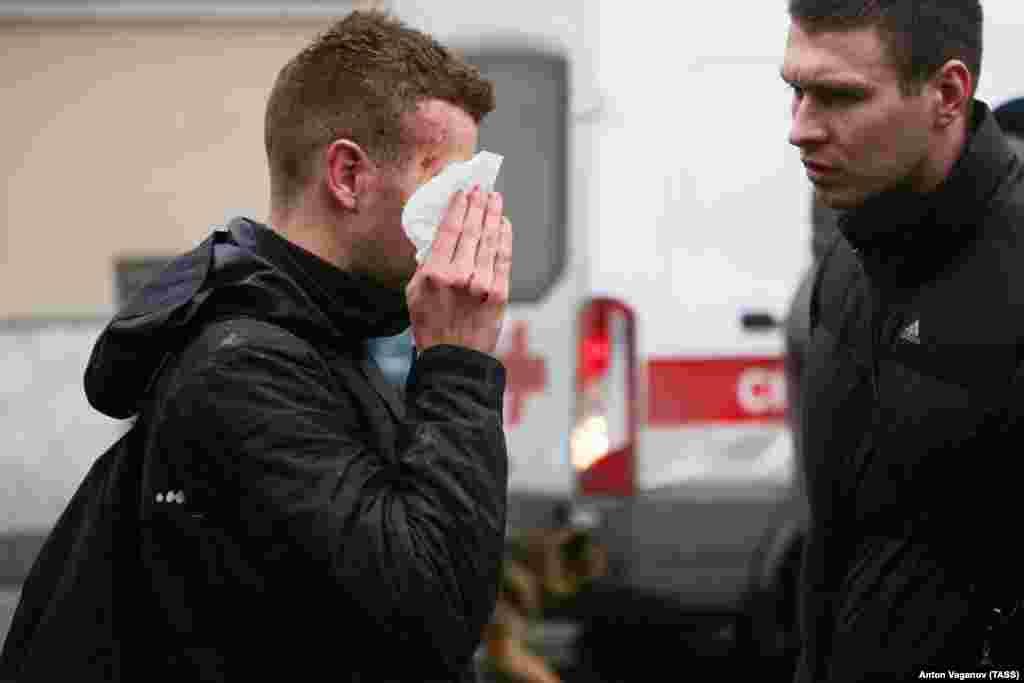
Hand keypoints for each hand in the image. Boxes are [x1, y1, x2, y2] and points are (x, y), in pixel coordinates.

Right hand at [406, 186, 512, 354]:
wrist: (454, 358)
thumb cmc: (430, 325)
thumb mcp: (413, 293)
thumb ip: (425, 264)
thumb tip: (439, 237)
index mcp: (434, 273)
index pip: (449, 230)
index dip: (458, 207)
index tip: (462, 191)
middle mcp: (460, 275)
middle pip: (472, 230)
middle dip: (478, 204)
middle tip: (482, 188)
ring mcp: (482, 284)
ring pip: (490, 240)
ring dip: (493, 215)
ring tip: (495, 198)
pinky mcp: (500, 293)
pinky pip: (504, 258)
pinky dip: (505, 237)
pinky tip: (504, 224)